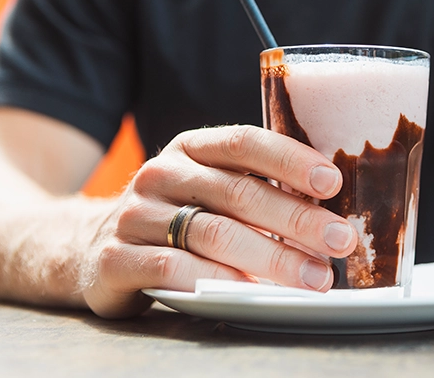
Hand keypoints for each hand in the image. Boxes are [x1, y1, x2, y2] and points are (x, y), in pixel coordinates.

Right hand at [82, 125, 356, 317]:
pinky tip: (251, 290)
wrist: (93, 245)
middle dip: (297, 219)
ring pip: (213, 233)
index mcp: (191, 148)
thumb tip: (328, 207)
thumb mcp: (208, 185)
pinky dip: (217, 280)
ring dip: (272, 257)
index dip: (290, 160)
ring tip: (315, 277)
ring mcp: (136, 215)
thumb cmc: (176, 213)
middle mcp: (161, 174)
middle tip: (340, 241)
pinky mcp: (116, 257)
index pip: (244, 142)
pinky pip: (173, 269)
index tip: (332, 183)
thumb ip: (253, 186)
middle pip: (238, 193)